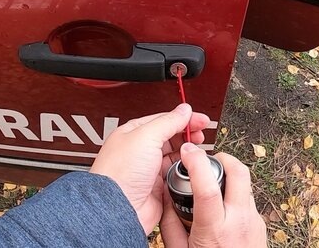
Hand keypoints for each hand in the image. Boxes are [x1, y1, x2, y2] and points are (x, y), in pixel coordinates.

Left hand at [89, 103, 209, 234]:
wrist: (118, 208)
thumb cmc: (120, 172)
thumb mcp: (146, 137)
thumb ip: (168, 121)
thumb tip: (183, 110)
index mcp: (134, 133)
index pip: (164, 120)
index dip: (183, 119)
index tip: (201, 120)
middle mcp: (141, 151)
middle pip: (171, 137)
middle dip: (187, 135)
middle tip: (201, 135)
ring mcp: (149, 169)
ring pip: (175, 157)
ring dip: (187, 154)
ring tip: (196, 152)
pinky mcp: (157, 187)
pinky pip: (176, 176)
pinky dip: (184, 172)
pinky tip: (189, 169)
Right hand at [160, 144, 266, 246]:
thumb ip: (170, 222)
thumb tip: (165, 196)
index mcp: (214, 229)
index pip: (207, 186)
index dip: (196, 161)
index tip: (186, 151)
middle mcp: (239, 221)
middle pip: (240, 171)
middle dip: (223, 156)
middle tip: (207, 158)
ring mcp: (253, 221)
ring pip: (245, 183)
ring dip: (229, 175)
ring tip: (211, 183)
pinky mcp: (260, 224)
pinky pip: (248, 199)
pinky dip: (234, 194)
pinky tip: (221, 206)